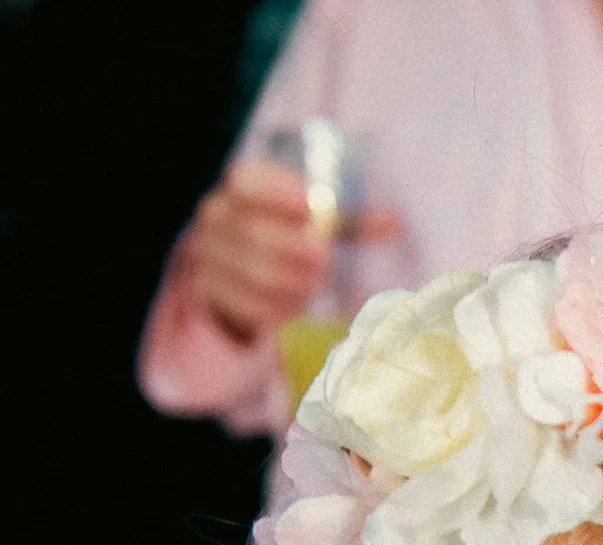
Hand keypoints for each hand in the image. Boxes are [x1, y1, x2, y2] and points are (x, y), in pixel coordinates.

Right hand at [184, 161, 397, 342]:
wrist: (231, 267)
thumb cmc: (282, 234)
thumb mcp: (311, 222)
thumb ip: (345, 221)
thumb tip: (395, 222)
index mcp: (240, 187)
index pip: (248, 181)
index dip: (276, 192)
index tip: (306, 206)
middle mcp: (216, 215)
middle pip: (250, 231)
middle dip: (289, 246)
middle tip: (321, 258)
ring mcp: (208, 253)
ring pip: (246, 269)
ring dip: (285, 280)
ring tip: (310, 285)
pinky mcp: (210, 289)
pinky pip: (243, 300)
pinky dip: (273, 305)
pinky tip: (295, 304)